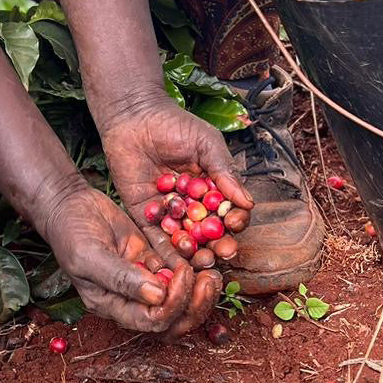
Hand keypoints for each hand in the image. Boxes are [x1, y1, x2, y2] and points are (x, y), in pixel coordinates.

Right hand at [39, 181, 215, 335]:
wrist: (69, 205)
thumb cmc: (71, 233)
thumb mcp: (89, 256)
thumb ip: (120, 277)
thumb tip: (157, 295)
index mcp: (114, 306)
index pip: (152, 322)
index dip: (173, 305)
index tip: (182, 276)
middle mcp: (132, 298)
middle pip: (172, 319)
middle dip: (194, 305)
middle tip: (208, 280)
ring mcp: (143, 277)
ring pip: (179, 298)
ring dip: (198, 291)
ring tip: (211, 272)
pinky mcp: (151, 256)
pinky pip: (177, 269)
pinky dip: (192, 266)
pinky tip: (203, 254)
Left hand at [102, 99, 253, 266]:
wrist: (135, 117)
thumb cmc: (174, 124)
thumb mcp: (206, 144)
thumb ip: (224, 172)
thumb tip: (247, 202)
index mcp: (211, 189)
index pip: (228, 211)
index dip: (235, 220)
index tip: (234, 221)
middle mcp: (192, 206)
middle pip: (209, 233)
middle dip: (218, 244)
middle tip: (224, 252)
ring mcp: (169, 213)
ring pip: (185, 240)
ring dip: (195, 252)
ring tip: (201, 259)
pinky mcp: (145, 216)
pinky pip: (157, 238)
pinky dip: (166, 254)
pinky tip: (174, 265)